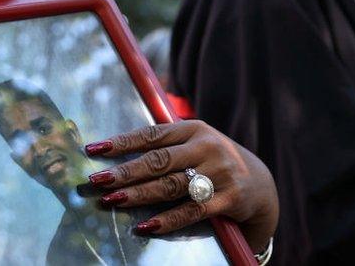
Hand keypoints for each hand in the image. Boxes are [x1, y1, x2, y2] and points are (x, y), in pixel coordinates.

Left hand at [83, 119, 278, 252]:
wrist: (261, 184)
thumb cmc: (215, 162)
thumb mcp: (196, 144)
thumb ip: (166, 145)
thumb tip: (117, 153)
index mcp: (194, 129)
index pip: (151, 135)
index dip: (121, 143)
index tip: (93, 150)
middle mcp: (207, 147)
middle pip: (158, 161)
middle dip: (125, 171)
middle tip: (97, 181)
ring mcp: (219, 173)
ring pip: (171, 185)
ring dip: (139, 194)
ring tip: (113, 201)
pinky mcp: (228, 198)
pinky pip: (192, 211)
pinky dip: (167, 220)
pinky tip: (145, 226)